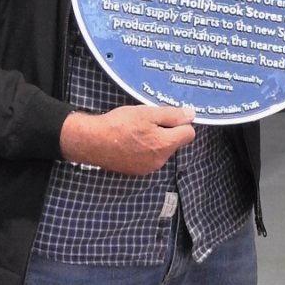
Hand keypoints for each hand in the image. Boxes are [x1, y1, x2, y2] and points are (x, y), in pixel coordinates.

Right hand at [59, 103, 195, 174]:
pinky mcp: (136, 171)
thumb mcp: (147, 113)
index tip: (168, 115)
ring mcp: (148, 168)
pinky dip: (143, 149)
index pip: (189, 133)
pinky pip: (148, 157)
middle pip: (174, 142)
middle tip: (147, 120)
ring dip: (154, 140)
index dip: (181, 122)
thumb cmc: (120, 124)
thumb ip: (172, 115)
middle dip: (166, 130)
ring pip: (160, 150)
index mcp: (165, 145)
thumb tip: (191, 115)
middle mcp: (160, 160)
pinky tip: (130, 141)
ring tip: (136, 130)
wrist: (93, 142)